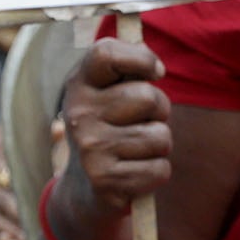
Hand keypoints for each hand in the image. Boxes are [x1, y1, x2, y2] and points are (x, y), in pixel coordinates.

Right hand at [59, 37, 172, 221]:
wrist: (84, 185)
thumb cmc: (110, 128)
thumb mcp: (108, 93)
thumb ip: (128, 69)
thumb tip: (157, 66)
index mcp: (79, 84)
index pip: (107, 53)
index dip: (142, 58)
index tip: (155, 72)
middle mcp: (79, 113)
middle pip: (148, 96)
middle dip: (159, 111)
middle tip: (142, 122)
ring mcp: (90, 147)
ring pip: (160, 137)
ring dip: (160, 146)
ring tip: (137, 150)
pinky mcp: (105, 180)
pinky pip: (160, 169)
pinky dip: (157, 172)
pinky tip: (135, 172)